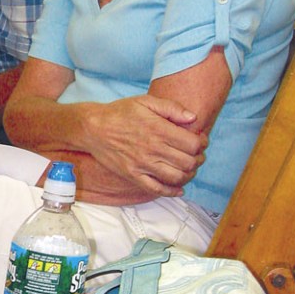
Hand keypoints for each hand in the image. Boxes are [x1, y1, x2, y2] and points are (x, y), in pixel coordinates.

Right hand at [79, 95, 207, 196]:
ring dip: (188, 175)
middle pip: (188, 162)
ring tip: (188, 168)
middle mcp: (153, 149)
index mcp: (159, 130)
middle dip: (198, 159)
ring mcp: (143, 165)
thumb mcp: (145, 102)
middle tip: (197, 155)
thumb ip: (171, 108)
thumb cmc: (120, 113)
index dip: (201, 143)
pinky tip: (178, 188)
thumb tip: (193, 117)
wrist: (93, 128)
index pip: (193, 144)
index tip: (200, 140)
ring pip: (177, 177)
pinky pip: (157, 189)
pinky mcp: (134, 175)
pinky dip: (171, 192)